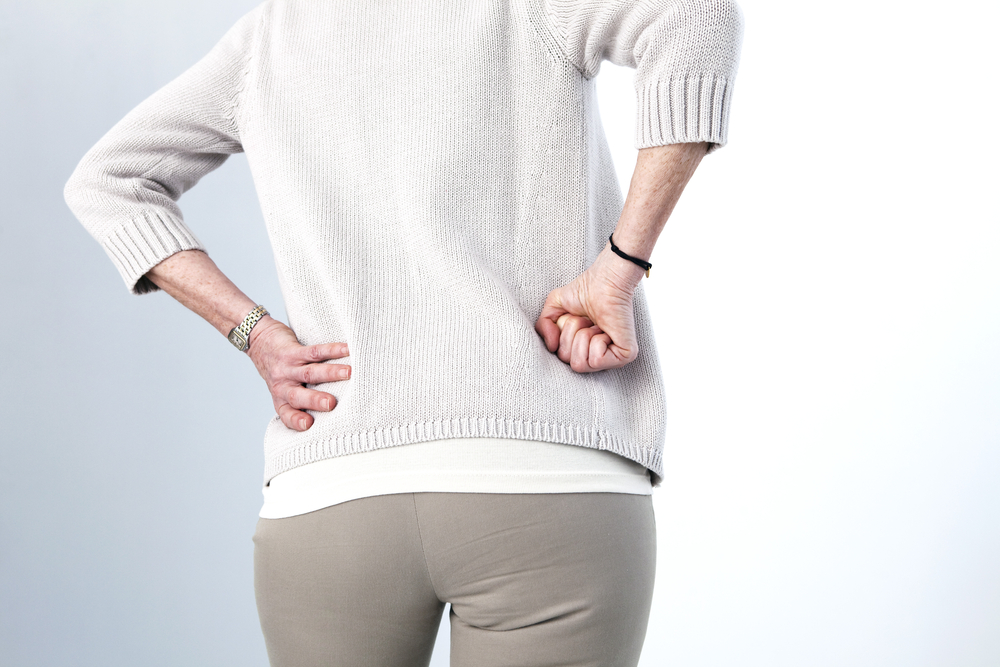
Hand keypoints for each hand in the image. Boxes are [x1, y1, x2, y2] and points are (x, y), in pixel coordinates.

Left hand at [245, 317, 350, 430]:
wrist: (259, 342)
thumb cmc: (279, 372)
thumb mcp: (283, 391)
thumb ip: (302, 401)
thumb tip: (335, 412)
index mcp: (281, 400)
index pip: (287, 415)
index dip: (296, 420)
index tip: (308, 424)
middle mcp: (282, 386)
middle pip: (298, 396)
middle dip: (315, 400)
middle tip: (331, 403)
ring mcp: (287, 368)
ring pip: (309, 372)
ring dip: (330, 373)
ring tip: (348, 373)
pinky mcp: (292, 351)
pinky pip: (314, 351)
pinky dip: (332, 350)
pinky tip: (347, 349)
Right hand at [534, 244, 644, 372]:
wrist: (604, 281)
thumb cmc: (584, 291)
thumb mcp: (553, 308)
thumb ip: (543, 328)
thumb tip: (552, 347)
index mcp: (584, 350)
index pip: (561, 357)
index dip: (563, 333)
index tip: (577, 318)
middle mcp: (598, 357)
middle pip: (567, 360)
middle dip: (572, 333)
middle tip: (587, 319)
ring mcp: (613, 359)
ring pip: (579, 363)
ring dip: (583, 336)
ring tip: (596, 323)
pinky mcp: (625, 356)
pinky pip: (596, 360)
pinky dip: (596, 340)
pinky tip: (606, 329)